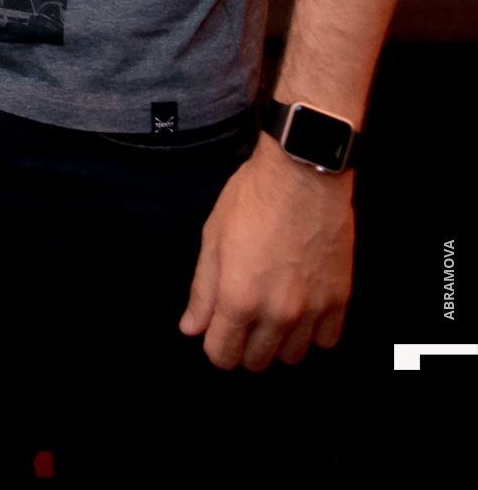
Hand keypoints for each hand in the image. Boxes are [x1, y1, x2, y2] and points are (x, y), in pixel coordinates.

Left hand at [179, 133, 353, 369]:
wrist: (304, 172)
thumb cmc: (255, 197)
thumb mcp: (214, 237)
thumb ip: (203, 289)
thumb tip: (191, 327)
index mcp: (239, 298)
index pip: (222, 356)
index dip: (214, 345)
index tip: (217, 330)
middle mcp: (277, 313)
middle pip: (257, 361)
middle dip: (243, 345)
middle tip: (243, 316)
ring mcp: (312, 309)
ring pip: (292, 356)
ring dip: (278, 341)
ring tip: (272, 310)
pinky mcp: (339, 299)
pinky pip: (327, 340)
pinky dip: (313, 332)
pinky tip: (303, 308)